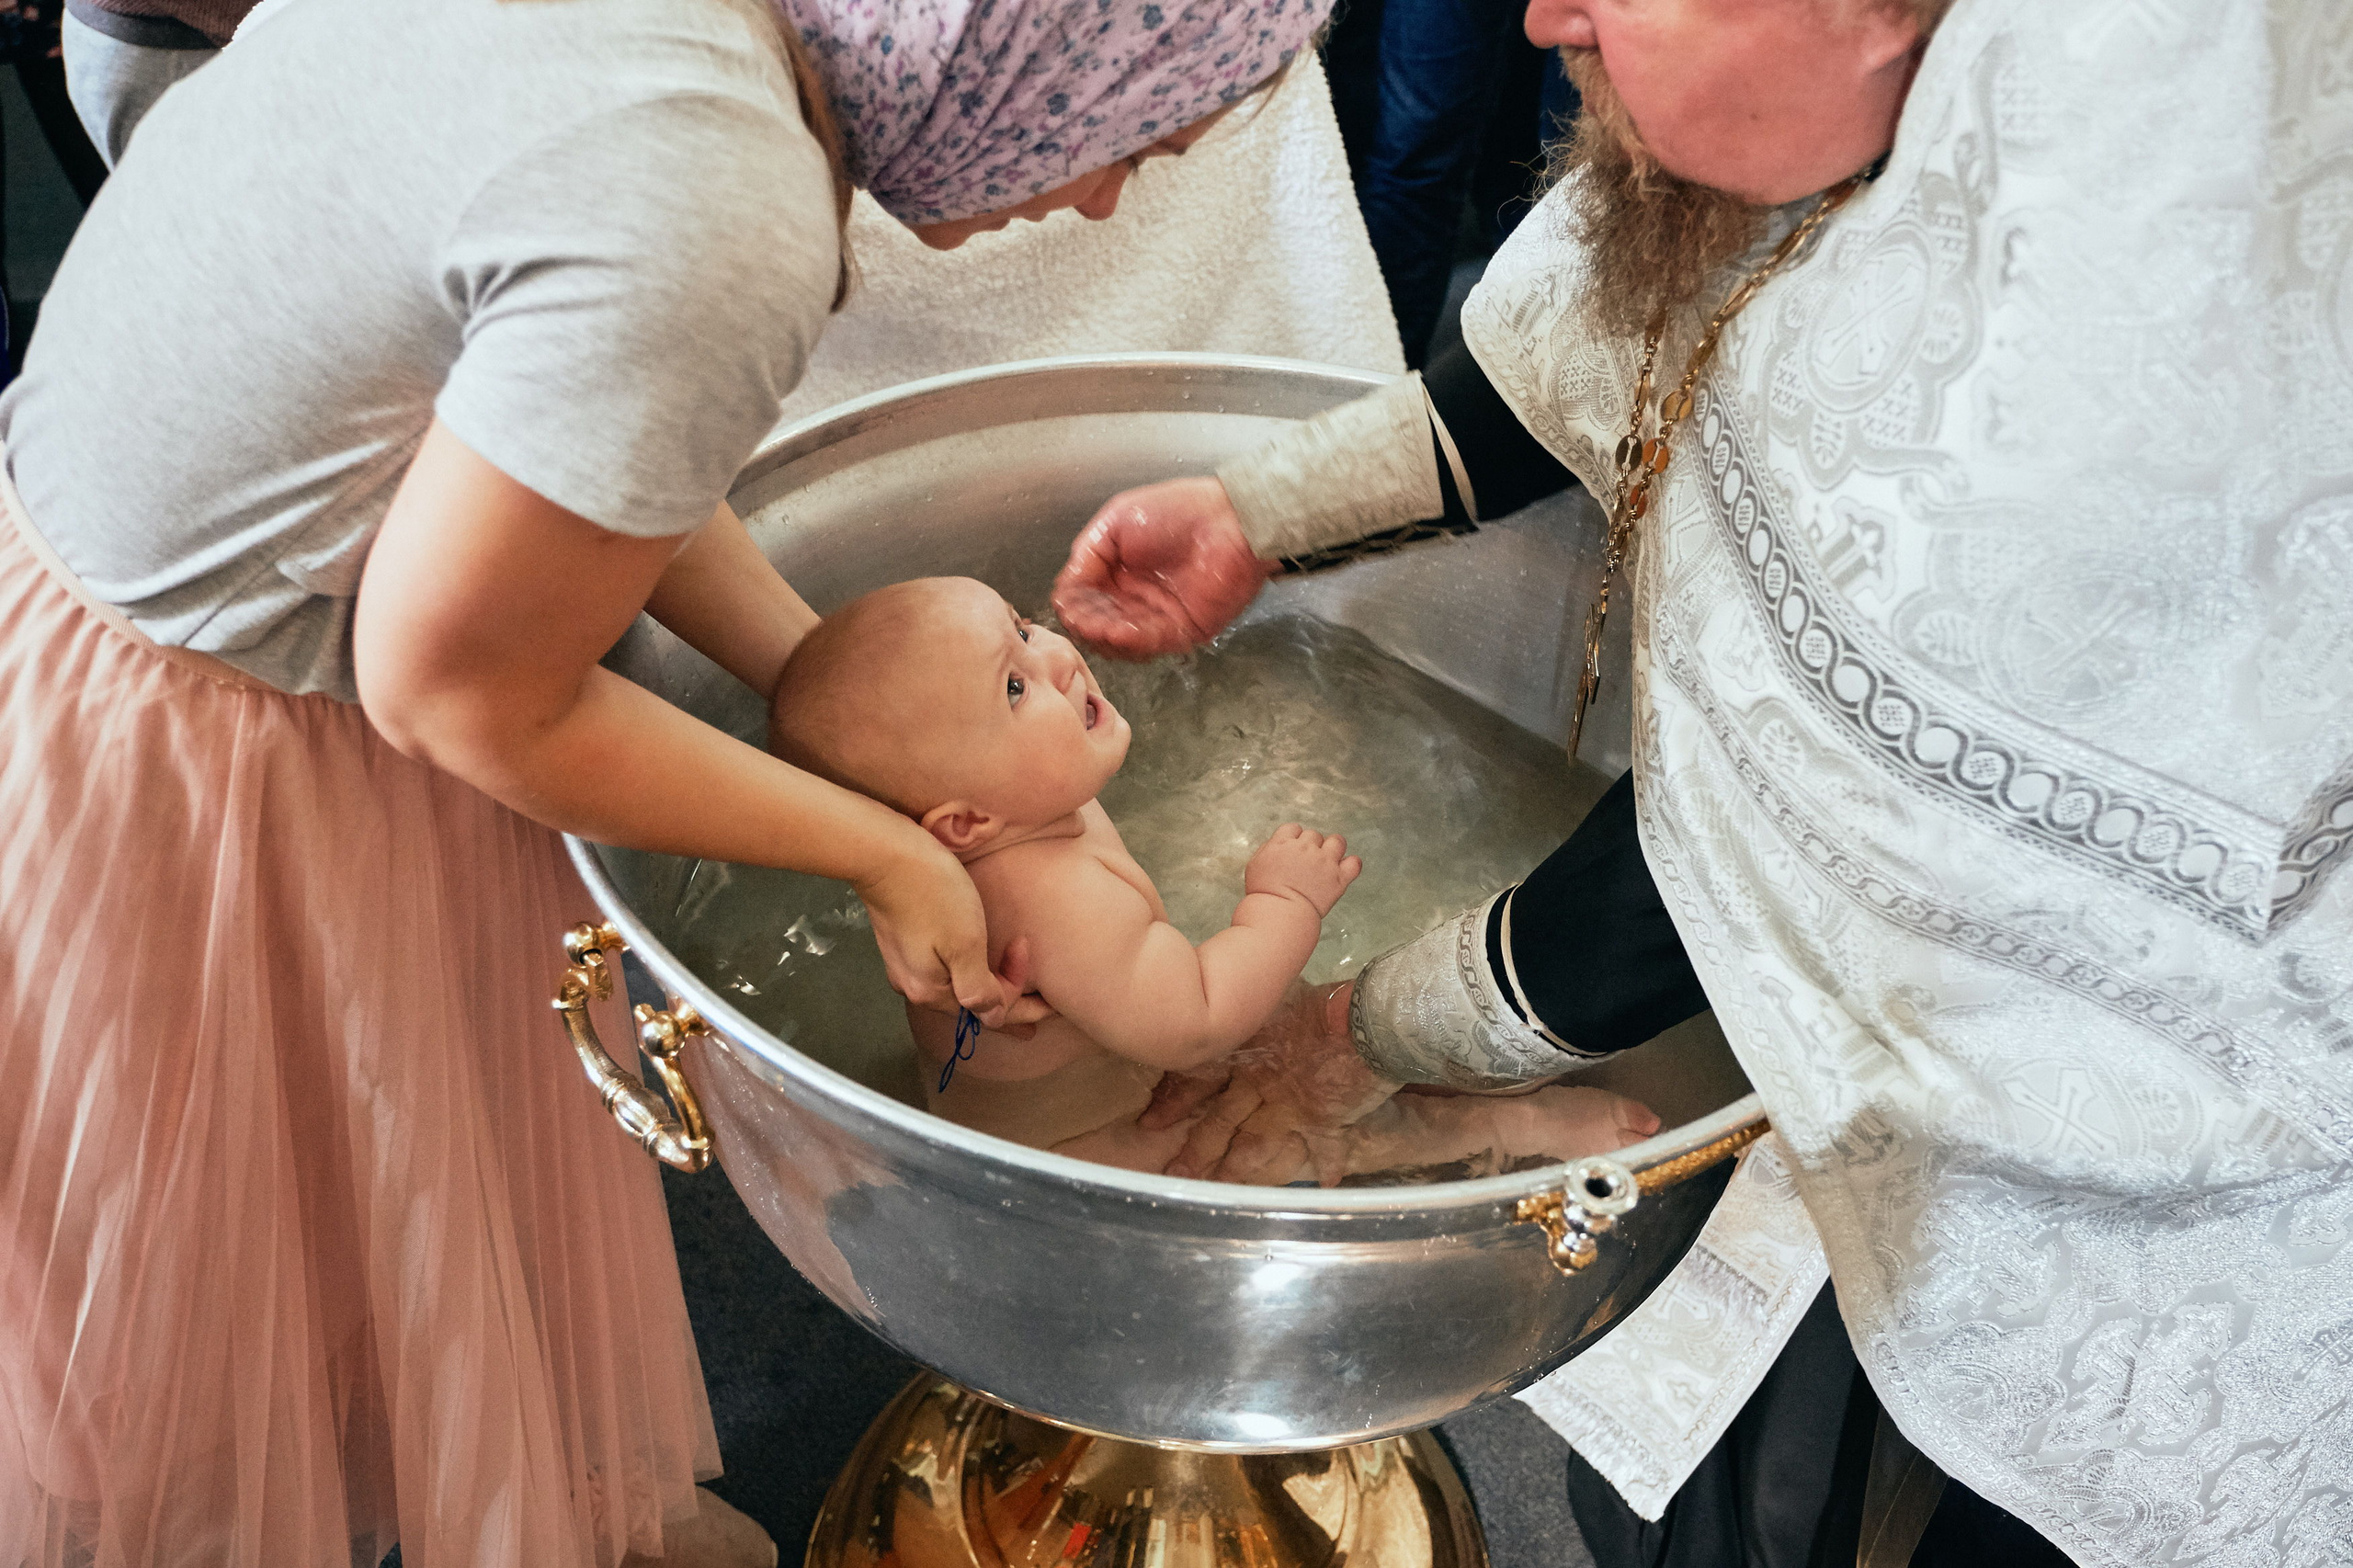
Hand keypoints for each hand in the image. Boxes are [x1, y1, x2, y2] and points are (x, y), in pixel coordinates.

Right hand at [856, 837, 1052, 1032]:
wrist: (883, 852)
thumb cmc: (932, 893)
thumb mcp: (964, 943)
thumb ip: (979, 988)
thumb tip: (991, 1019)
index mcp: (931, 991)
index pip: (987, 1011)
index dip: (1022, 1005)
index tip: (1048, 991)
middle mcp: (915, 986)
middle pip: (970, 1003)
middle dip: (1007, 1000)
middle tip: (1042, 1003)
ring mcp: (906, 965)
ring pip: (956, 986)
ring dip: (988, 985)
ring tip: (1013, 987)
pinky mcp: (903, 943)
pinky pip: (945, 969)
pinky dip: (968, 971)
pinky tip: (978, 966)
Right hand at [1052, 477, 1273, 659]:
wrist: (1229, 521)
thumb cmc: (1178, 511)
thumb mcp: (1116, 521)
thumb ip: (1087, 554)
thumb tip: (1065, 589)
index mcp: (1114, 573)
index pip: (1081, 600)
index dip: (1071, 604)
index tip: (1067, 603)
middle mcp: (1132, 599)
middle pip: (1096, 626)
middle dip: (1086, 624)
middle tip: (1080, 618)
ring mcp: (1156, 618)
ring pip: (1119, 642)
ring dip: (1105, 636)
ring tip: (1099, 626)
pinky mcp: (1182, 632)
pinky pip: (1150, 643)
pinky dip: (1132, 640)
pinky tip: (1119, 629)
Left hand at [1141, 983, 1398, 1180]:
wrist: (1364, 1018)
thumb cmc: (1321, 1001)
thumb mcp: (1278, 999)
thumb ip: (1257, 1013)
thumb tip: (1238, 1001)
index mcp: (1245, 1050)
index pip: (1198, 1078)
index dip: (1174, 1101)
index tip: (1150, 1122)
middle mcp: (1259, 1083)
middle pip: (1220, 1121)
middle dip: (1196, 1150)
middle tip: (1174, 1173)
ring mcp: (1289, 1106)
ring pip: (1253, 1145)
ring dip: (1235, 1170)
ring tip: (1219, 1190)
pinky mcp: (1322, 1121)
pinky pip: (1323, 1150)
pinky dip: (1328, 1166)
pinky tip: (1324, 1185)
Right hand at [1244, 824, 1360, 915]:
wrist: (1279, 915)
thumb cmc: (1264, 894)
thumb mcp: (1255, 864)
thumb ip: (1268, 848)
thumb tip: (1279, 843)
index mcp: (1283, 843)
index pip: (1294, 828)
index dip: (1294, 839)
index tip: (1293, 851)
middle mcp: (1305, 848)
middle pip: (1314, 835)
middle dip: (1311, 847)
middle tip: (1307, 864)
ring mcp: (1324, 862)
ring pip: (1337, 841)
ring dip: (1333, 848)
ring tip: (1328, 862)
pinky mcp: (1339, 878)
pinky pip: (1354, 863)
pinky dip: (1352, 864)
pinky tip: (1345, 870)